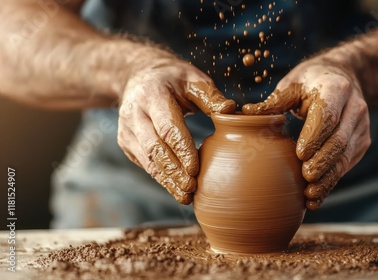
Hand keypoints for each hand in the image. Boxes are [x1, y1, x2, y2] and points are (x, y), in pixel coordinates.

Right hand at [118, 51, 235, 204]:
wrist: (139, 76)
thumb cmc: (173, 79)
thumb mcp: (192, 79)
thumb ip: (211, 96)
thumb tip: (231, 111)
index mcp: (152, 94)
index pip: (167, 128)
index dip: (181, 150)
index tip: (195, 169)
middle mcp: (133, 112)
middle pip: (155, 148)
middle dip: (174, 171)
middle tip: (192, 188)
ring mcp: (127, 128)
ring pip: (147, 160)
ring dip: (166, 180)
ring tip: (185, 196)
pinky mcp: (126, 141)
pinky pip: (144, 162)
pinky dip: (160, 177)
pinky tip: (175, 188)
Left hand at [242, 57, 370, 209]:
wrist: (346, 79)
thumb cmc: (311, 82)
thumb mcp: (293, 85)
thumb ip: (273, 102)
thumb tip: (245, 115)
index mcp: (336, 88)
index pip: (328, 115)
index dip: (315, 136)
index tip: (300, 154)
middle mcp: (354, 108)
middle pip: (339, 140)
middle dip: (322, 162)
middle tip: (305, 178)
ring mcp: (361, 128)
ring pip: (345, 157)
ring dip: (328, 178)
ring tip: (310, 194)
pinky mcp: (361, 143)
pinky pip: (346, 165)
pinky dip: (331, 182)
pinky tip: (316, 196)